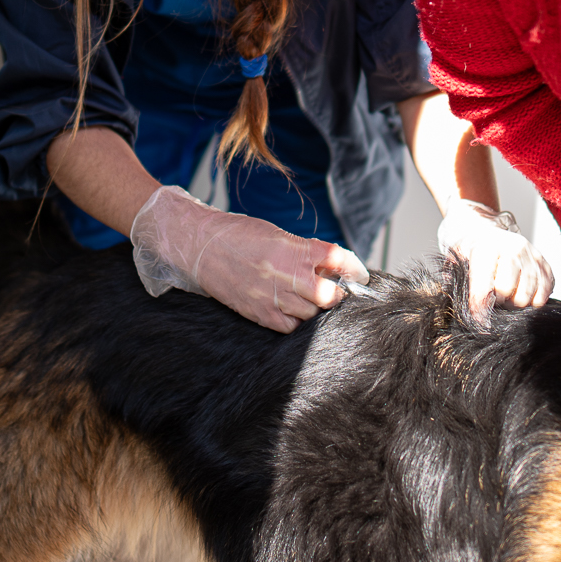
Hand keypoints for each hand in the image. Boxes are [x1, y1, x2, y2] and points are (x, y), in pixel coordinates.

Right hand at [128, 186, 368, 331]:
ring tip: (313, 301)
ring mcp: (272, 296)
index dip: (354, 269)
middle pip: (330, 295)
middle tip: (338, 291)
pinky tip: (294, 311)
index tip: (360, 274)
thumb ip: (305, 251)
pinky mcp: (259, 313)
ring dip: (317, 308)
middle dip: (338, 294)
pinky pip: (290, 327)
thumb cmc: (239, 234)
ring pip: (312, 314)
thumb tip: (331, 267)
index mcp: (294, 249)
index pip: (339, 260)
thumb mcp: (277, 234)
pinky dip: (297, 322)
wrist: (200, 245)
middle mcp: (286, 274)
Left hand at [437, 200, 553, 313]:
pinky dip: (532, 301)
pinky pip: (543, 294)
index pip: (485, 283)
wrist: (489, 232)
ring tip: (507, 295)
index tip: (477, 318)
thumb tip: (456, 300)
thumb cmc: (472, 250)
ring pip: (526, 296)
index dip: (480, 305)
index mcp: (488, 247)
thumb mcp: (456, 258)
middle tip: (493, 298)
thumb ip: (454, 278)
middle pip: (507, 291)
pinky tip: (521, 293)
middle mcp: (513, 248)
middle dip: (498, 301)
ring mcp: (531, 255)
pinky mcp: (545, 263)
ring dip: (514, 303)